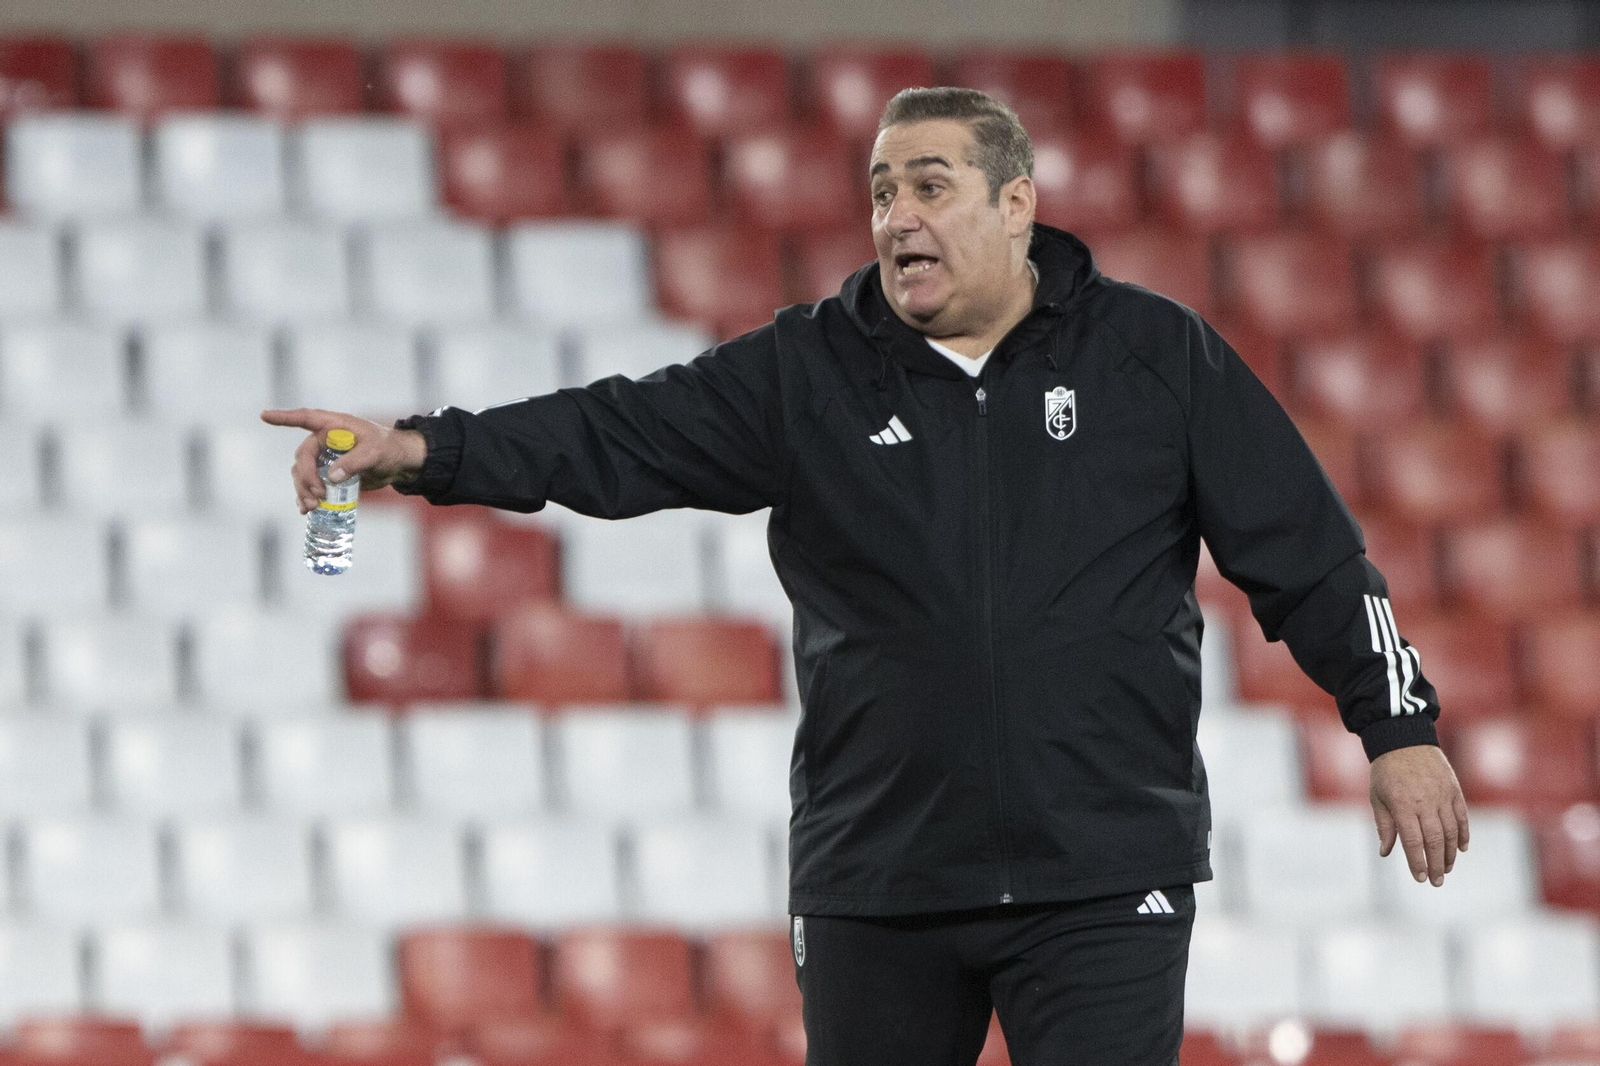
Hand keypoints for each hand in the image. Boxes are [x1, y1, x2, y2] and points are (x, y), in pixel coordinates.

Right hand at [260, 408, 428, 513]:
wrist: (397, 463)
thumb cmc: (388, 449)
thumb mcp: (375, 453)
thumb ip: (354, 462)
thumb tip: (332, 477)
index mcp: (334, 426)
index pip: (305, 418)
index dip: (284, 417)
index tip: (264, 415)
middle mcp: (324, 440)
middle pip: (302, 457)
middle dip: (305, 478)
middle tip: (317, 495)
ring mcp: (324, 458)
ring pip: (302, 474)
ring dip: (303, 490)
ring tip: (313, 506)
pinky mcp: (327, 474)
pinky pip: (309, 484)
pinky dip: (305, 496)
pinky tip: (306, 509)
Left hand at [1370, 744, 1469, 887]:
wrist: (1403, 739)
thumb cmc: (1385, 771)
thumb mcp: (1377, 797)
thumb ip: (1384, 825)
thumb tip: (1386, 852)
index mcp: (1402, 805)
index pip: (1413, 842)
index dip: (1417, 862)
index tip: (1420, 879)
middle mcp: (1425, 802)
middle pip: (1435, 841)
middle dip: (1436, 864)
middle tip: (1437, 882)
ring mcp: (1442, 795)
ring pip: (1451, 832)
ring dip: (1450, 853)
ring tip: (1446, 868)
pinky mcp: (1454, 790)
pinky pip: (1462, 817)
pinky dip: (1463, 834)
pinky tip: (1461, 849)